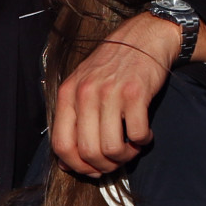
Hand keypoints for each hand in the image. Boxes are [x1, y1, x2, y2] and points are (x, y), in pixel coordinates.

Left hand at [51, 13, 180, 176]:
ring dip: (124, 157)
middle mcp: (86, 93)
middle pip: (87, 151)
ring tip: (131, 147)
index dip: (76, 166)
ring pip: (111, 148)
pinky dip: (142, 141)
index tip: (90, 168)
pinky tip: (144, 134)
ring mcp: (111, 93)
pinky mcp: (136, 93)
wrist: (143, 37)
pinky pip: (137, 134)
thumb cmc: (112, 65)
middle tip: (115, 161)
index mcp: (68, 93)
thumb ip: (72, 118)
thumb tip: (66, 161)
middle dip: (103, 165)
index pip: (61, 144)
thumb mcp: (83, 84)